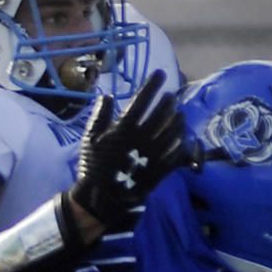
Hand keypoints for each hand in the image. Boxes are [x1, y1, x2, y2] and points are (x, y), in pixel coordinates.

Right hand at [70, 69, 186, 225]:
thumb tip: (105, 96)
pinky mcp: (161, 168)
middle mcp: (143, 137)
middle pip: (162, 113)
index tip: (160, 74)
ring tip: (180, 114)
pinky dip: (181, 143)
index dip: (152, 85)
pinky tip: (182, 137)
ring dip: (178, 120)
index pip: (142, 100)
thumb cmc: (94, 167)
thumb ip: (99, 116)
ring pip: (173, 131)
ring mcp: (154, 153)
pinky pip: (176, 153)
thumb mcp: (89, 139)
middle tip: (171, 95)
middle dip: (168, 101)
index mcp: (124, 128)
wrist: (103, 198)